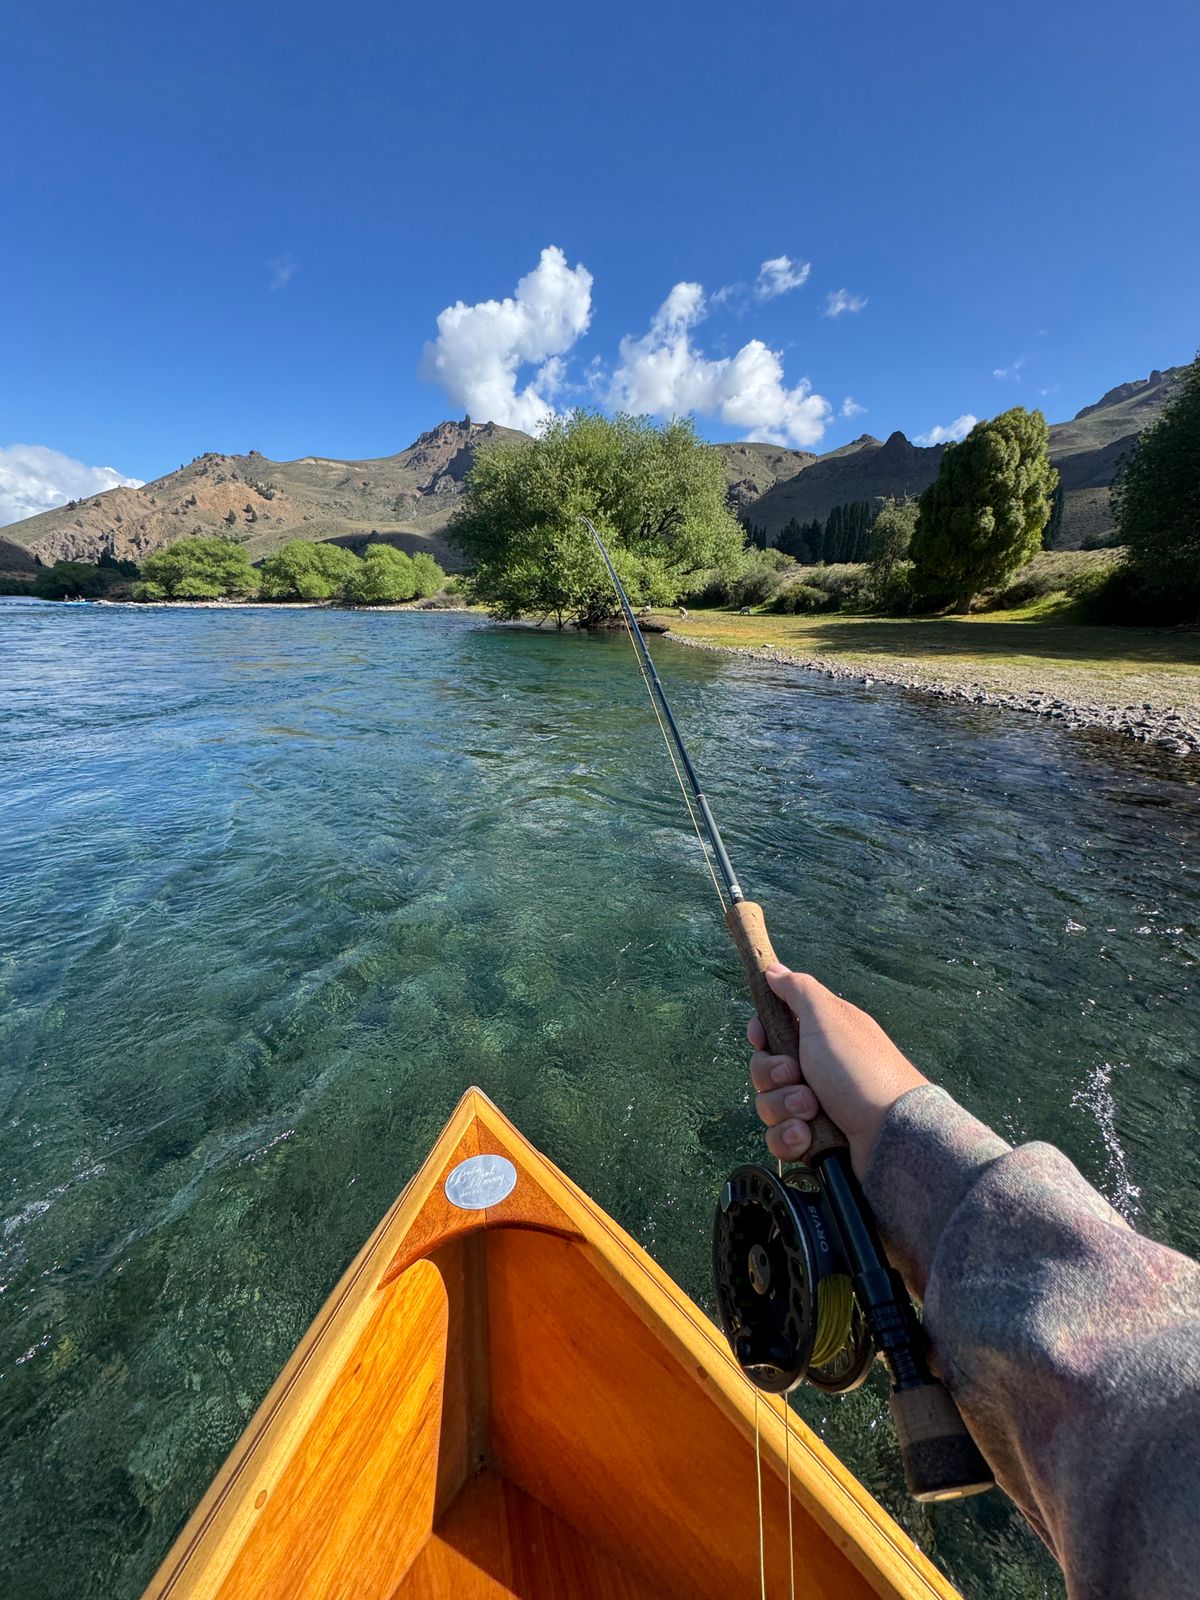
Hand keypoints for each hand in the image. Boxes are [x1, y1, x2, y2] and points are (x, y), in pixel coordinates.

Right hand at [749, 964, 927, 1178]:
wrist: (892, 1132)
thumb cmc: (860, 1068)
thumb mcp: (828, 1018)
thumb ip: (798, 990)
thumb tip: (773, 969)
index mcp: (819, 1037)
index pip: (772, 1030)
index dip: (761, 1034)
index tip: (761, 1038)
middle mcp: (815, 1070)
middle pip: (764, 1069)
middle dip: (774, 1075)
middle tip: (797, 1075)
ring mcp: (814, 1107)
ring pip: (768, 1105)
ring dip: (785, 1107)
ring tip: (812, 1111)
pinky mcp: (813, 1141)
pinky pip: (778, 1139)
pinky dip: (790, 1138)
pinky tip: (807, 1136)